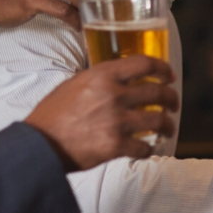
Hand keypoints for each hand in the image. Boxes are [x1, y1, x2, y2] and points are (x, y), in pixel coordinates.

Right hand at [23, 55, 177, 170]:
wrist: (38, 144)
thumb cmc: (52, 114)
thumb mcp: (74, 84)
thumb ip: (99, 79)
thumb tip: (120, 79)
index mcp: (102, 75)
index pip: (144, 63)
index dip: (162, 68)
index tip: (169, 75)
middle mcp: (114, 95)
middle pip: (157, 92)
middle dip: (171, 99)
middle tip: (173, 104)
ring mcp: (116, 121)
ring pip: (158, 120)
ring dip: (167, 125)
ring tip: (167, 128)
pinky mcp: (116, 145)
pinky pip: (144, 147)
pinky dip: (148, 149)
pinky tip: (147, 148)